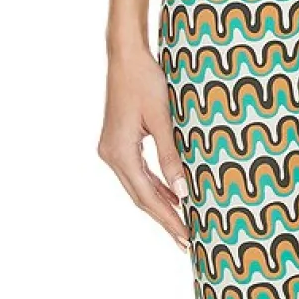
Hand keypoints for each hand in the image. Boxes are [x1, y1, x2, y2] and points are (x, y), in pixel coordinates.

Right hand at [97, 42, 189, 248]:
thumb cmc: (145, 80)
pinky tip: (170, 196)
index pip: (147, 197)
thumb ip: (171, 156)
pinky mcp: (118, 142)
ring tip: (182, 225)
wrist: (125, 56)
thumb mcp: (163, 118)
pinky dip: (154, 187)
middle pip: (140, 197)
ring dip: (160, 205)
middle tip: (187, 242)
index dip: (168, 219)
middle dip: (165, 219)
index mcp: (119, 152)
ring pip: (138, 187)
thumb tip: (182, 191)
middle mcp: (110, 155)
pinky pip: (137, 173)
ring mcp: (112, 149)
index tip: (187, 237)